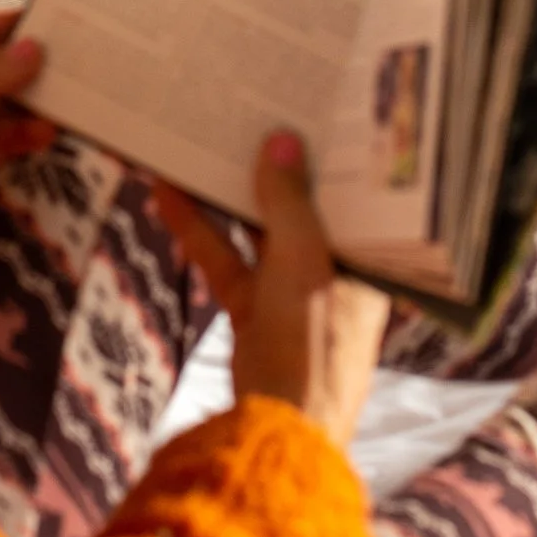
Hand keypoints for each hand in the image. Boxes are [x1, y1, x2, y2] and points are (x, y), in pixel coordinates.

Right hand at [158, 132, 384, 451]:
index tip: (306, 111)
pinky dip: (199, 231)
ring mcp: (293, 292)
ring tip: (198, 143)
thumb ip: (287, 201)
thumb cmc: (311, 341)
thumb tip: (281, 141)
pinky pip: (227, 260)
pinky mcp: (255, 311)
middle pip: (303, 207)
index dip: (328, 155)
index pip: (352, 194)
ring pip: (257, 231)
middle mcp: (337, 271)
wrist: (279, 426)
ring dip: (226, 195)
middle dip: (271, 167)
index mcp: (368, 259)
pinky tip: (167, 194)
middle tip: (248, 113)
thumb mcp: (301, 259)